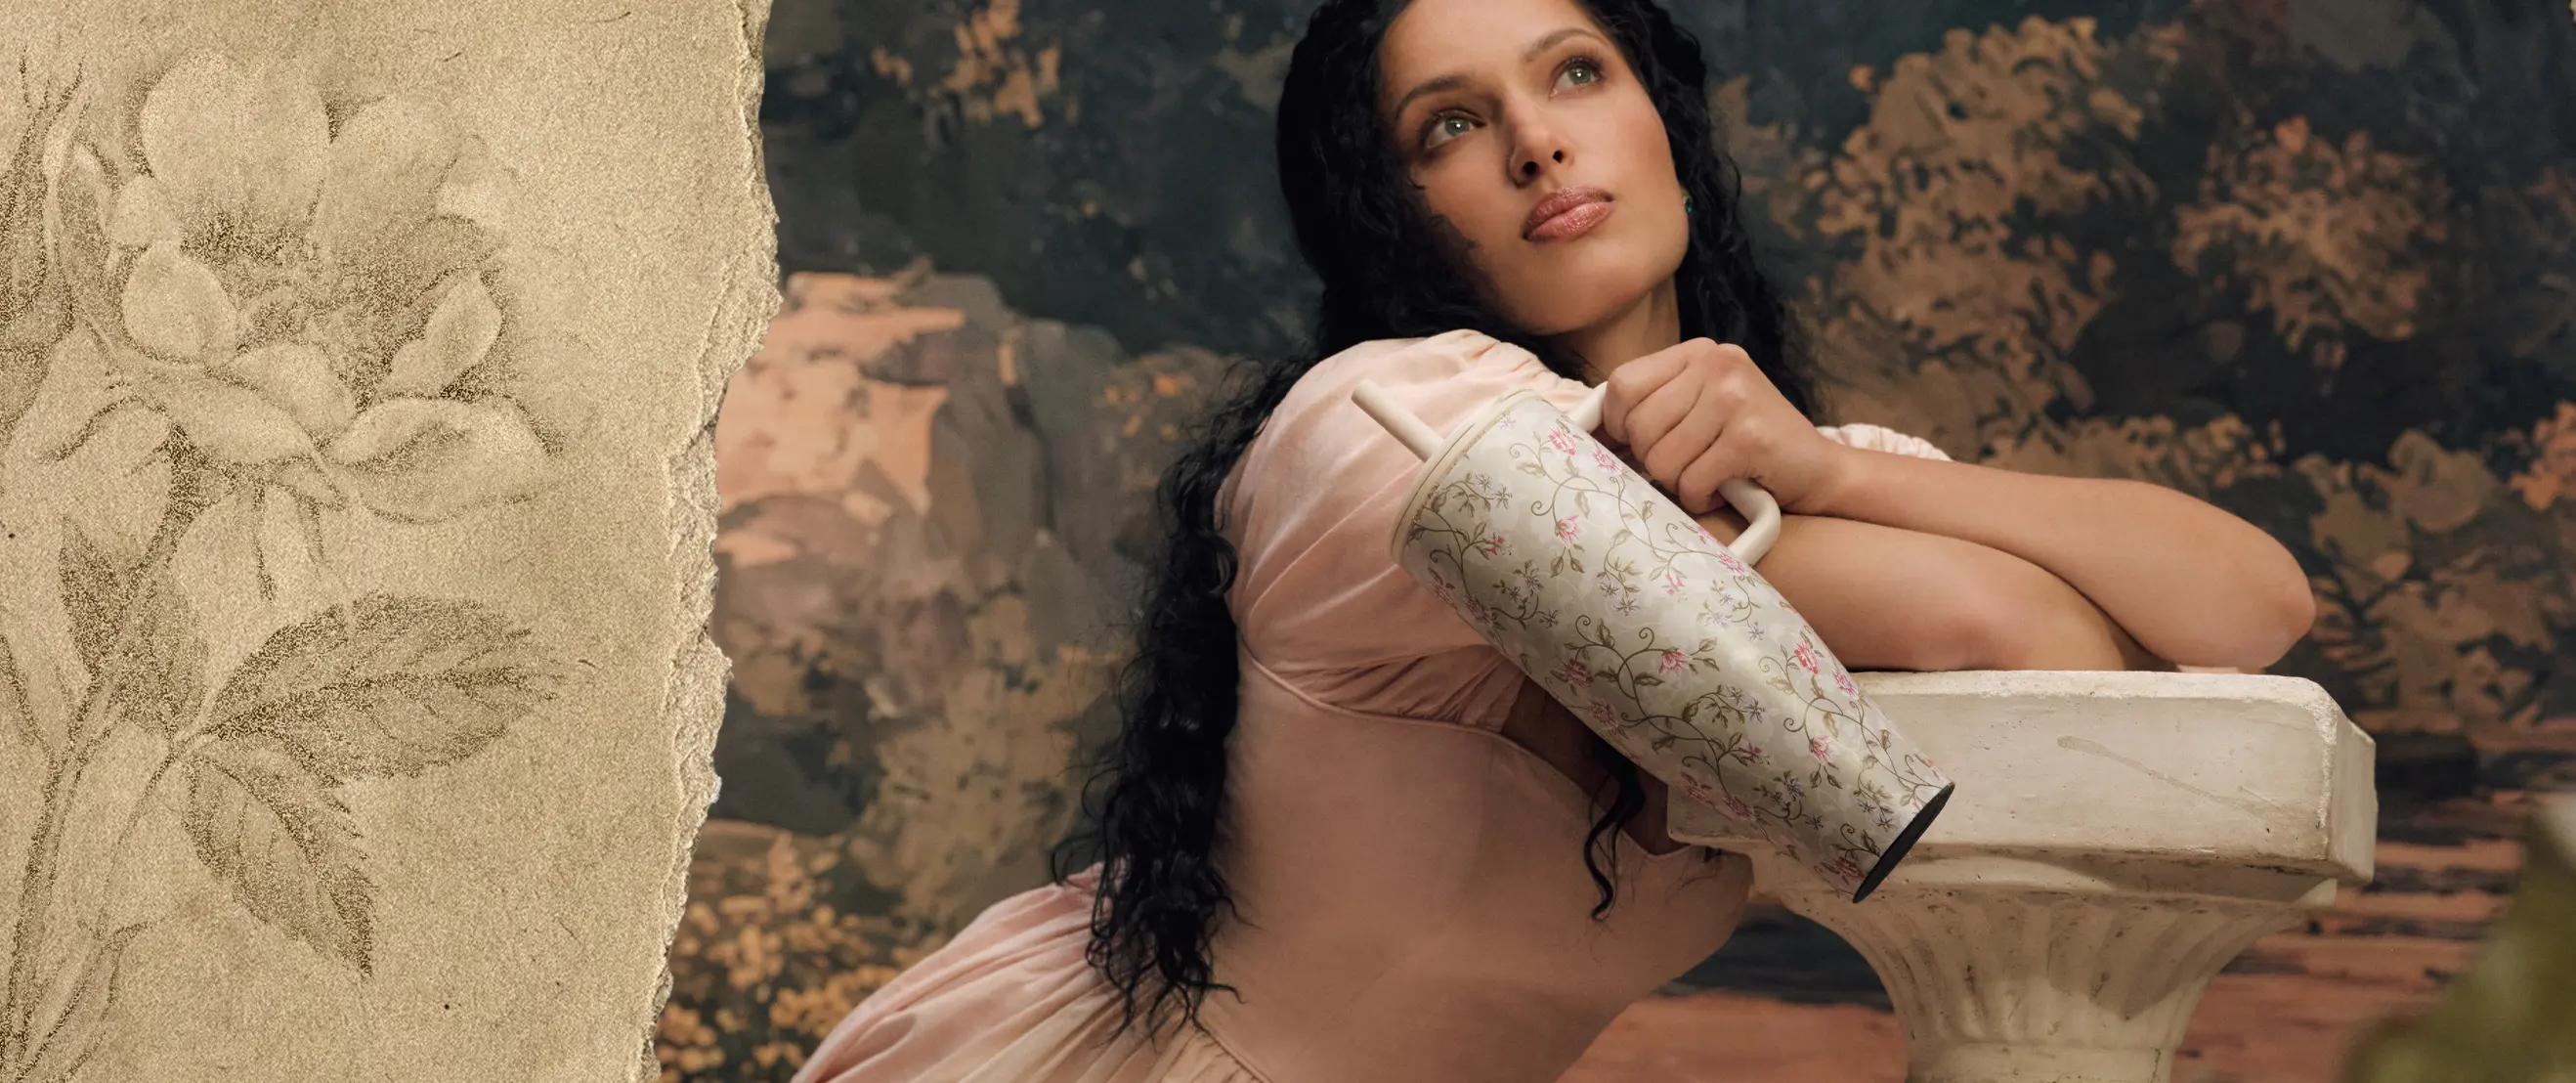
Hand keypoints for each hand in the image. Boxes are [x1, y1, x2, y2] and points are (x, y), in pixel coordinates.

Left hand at [1596, 338, 1847, 514]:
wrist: (1820, 473)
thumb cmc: (1749, 448)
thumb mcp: (1700, 411)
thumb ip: (1654, 407)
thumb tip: (1586, 431)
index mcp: (1699, 353)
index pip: (1622, 384)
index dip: (1618, 424)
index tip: (1636, 445)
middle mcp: (1717, 365)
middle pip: (1639, 424)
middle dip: (1653, 462)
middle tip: (1685, 468)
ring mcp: (1736, 397)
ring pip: (1662, 458)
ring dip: (1679, 484)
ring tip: (1708, 478)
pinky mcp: (1750, 437)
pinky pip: (1691, 481)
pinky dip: (1701, 499)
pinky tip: (1724, 490)